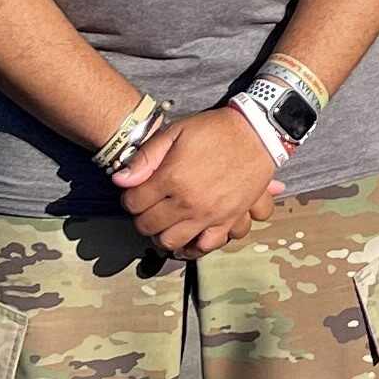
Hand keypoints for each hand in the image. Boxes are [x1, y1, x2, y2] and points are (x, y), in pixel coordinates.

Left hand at [114, 104, 279, 254]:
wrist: (257, 134)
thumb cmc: (214, 130)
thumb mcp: (176, 132)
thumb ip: (146, 157)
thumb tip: (120, 180)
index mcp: (172, 177)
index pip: (133, 203)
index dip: (129, 198)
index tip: (135, 193)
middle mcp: (188, 202)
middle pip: (148, 225)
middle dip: (142, 217)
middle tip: (148, 208)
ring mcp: (209, 215)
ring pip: (171, 242)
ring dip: (161, 235)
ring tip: (164, 224)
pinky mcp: (228, 220)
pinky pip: (205, 246)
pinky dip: (192, 247)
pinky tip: (187, 238)